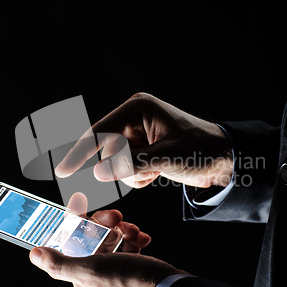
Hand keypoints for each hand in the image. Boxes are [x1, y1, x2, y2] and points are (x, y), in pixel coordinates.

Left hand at [29, 192, 182, 286]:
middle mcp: (98, 272)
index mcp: (83, 274)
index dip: (75, 221)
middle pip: (94, 236)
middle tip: (115, 217)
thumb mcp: (90, 271)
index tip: (79, 202)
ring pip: (114, 237)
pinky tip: (142, 239)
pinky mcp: (135, 265)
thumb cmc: (132, 284)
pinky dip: (136, 237)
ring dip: (124, 229)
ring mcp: (118, 269)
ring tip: (133, 231)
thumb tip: (35, 254)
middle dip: (105, 223)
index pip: (72, 241)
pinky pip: (131, 243)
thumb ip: (60, 263)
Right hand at [55, 92, 232, 187]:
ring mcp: (136, 136)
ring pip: (114, 164)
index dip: (79, 152)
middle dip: (122, 167)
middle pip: (106, 151)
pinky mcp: (141, 150)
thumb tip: (98, 173)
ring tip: (156, 169)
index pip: (100, 132)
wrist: (225, 159)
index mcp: (137, 109)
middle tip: (147, 169)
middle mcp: (133, 120)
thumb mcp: (167, 156)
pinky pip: (125, 170)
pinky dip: (138, 177)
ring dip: (132, 174)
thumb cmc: (201, 149)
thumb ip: (132, 164)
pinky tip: (157, 171)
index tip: (62, 171)